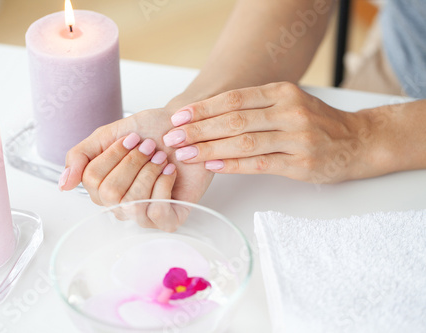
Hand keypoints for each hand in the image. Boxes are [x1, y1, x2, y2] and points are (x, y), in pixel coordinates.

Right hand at [59, 108, 214, 229]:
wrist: (185, 129)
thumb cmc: (149, 132)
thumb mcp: (108, 134)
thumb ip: (80, 155)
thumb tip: (63, 185)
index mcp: (102, 187)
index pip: (91, 180)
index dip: (113, 155)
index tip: (132, 137)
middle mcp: (119, 205)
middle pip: (110, 193)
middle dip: (132, 163)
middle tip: (149, 147)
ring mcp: (142, 214)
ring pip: (133, 203)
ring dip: (149, 172)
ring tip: (161, 156)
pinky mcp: (168, 219)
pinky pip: (157, 212)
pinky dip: (164, 185)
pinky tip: (170, 171)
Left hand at [162, 82, 373, 183]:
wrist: (357, 141)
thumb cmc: (316, 123)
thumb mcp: (288, 103)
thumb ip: (255, 107)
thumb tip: (208, 116)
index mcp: (282, 92)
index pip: (234, 99)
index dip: (203, 108)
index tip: (178, 117)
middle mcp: (289, 111)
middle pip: (234, 120)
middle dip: (198, 129)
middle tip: (172, 138)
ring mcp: (297, 137)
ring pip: (244, 142)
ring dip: (209, 148)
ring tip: (184, 153)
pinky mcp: (301, 163)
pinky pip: (259, 163)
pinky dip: (232, 165)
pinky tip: (213, 165)